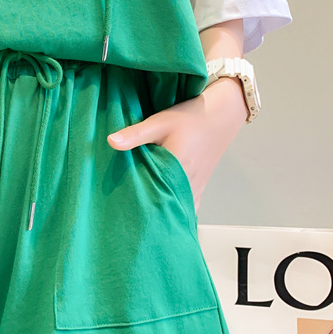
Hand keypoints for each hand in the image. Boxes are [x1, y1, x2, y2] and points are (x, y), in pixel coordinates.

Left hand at [107, 76, 249, 211]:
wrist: (221, 115)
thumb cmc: (190, 118)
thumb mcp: (160, 122)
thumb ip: (136, 134)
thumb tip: (110, 141)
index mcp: (176, 168)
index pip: (150, 192)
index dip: (134, 200)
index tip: (120, 204)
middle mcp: (187, 182)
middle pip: (162, 204)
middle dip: (146, 210)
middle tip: (127, 215)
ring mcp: (195, 188)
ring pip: (176, 208)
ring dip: (161, 212)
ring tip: (142, 217)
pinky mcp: (199, 188)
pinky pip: (187, 208)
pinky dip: (176, 211)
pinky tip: (164, 216)